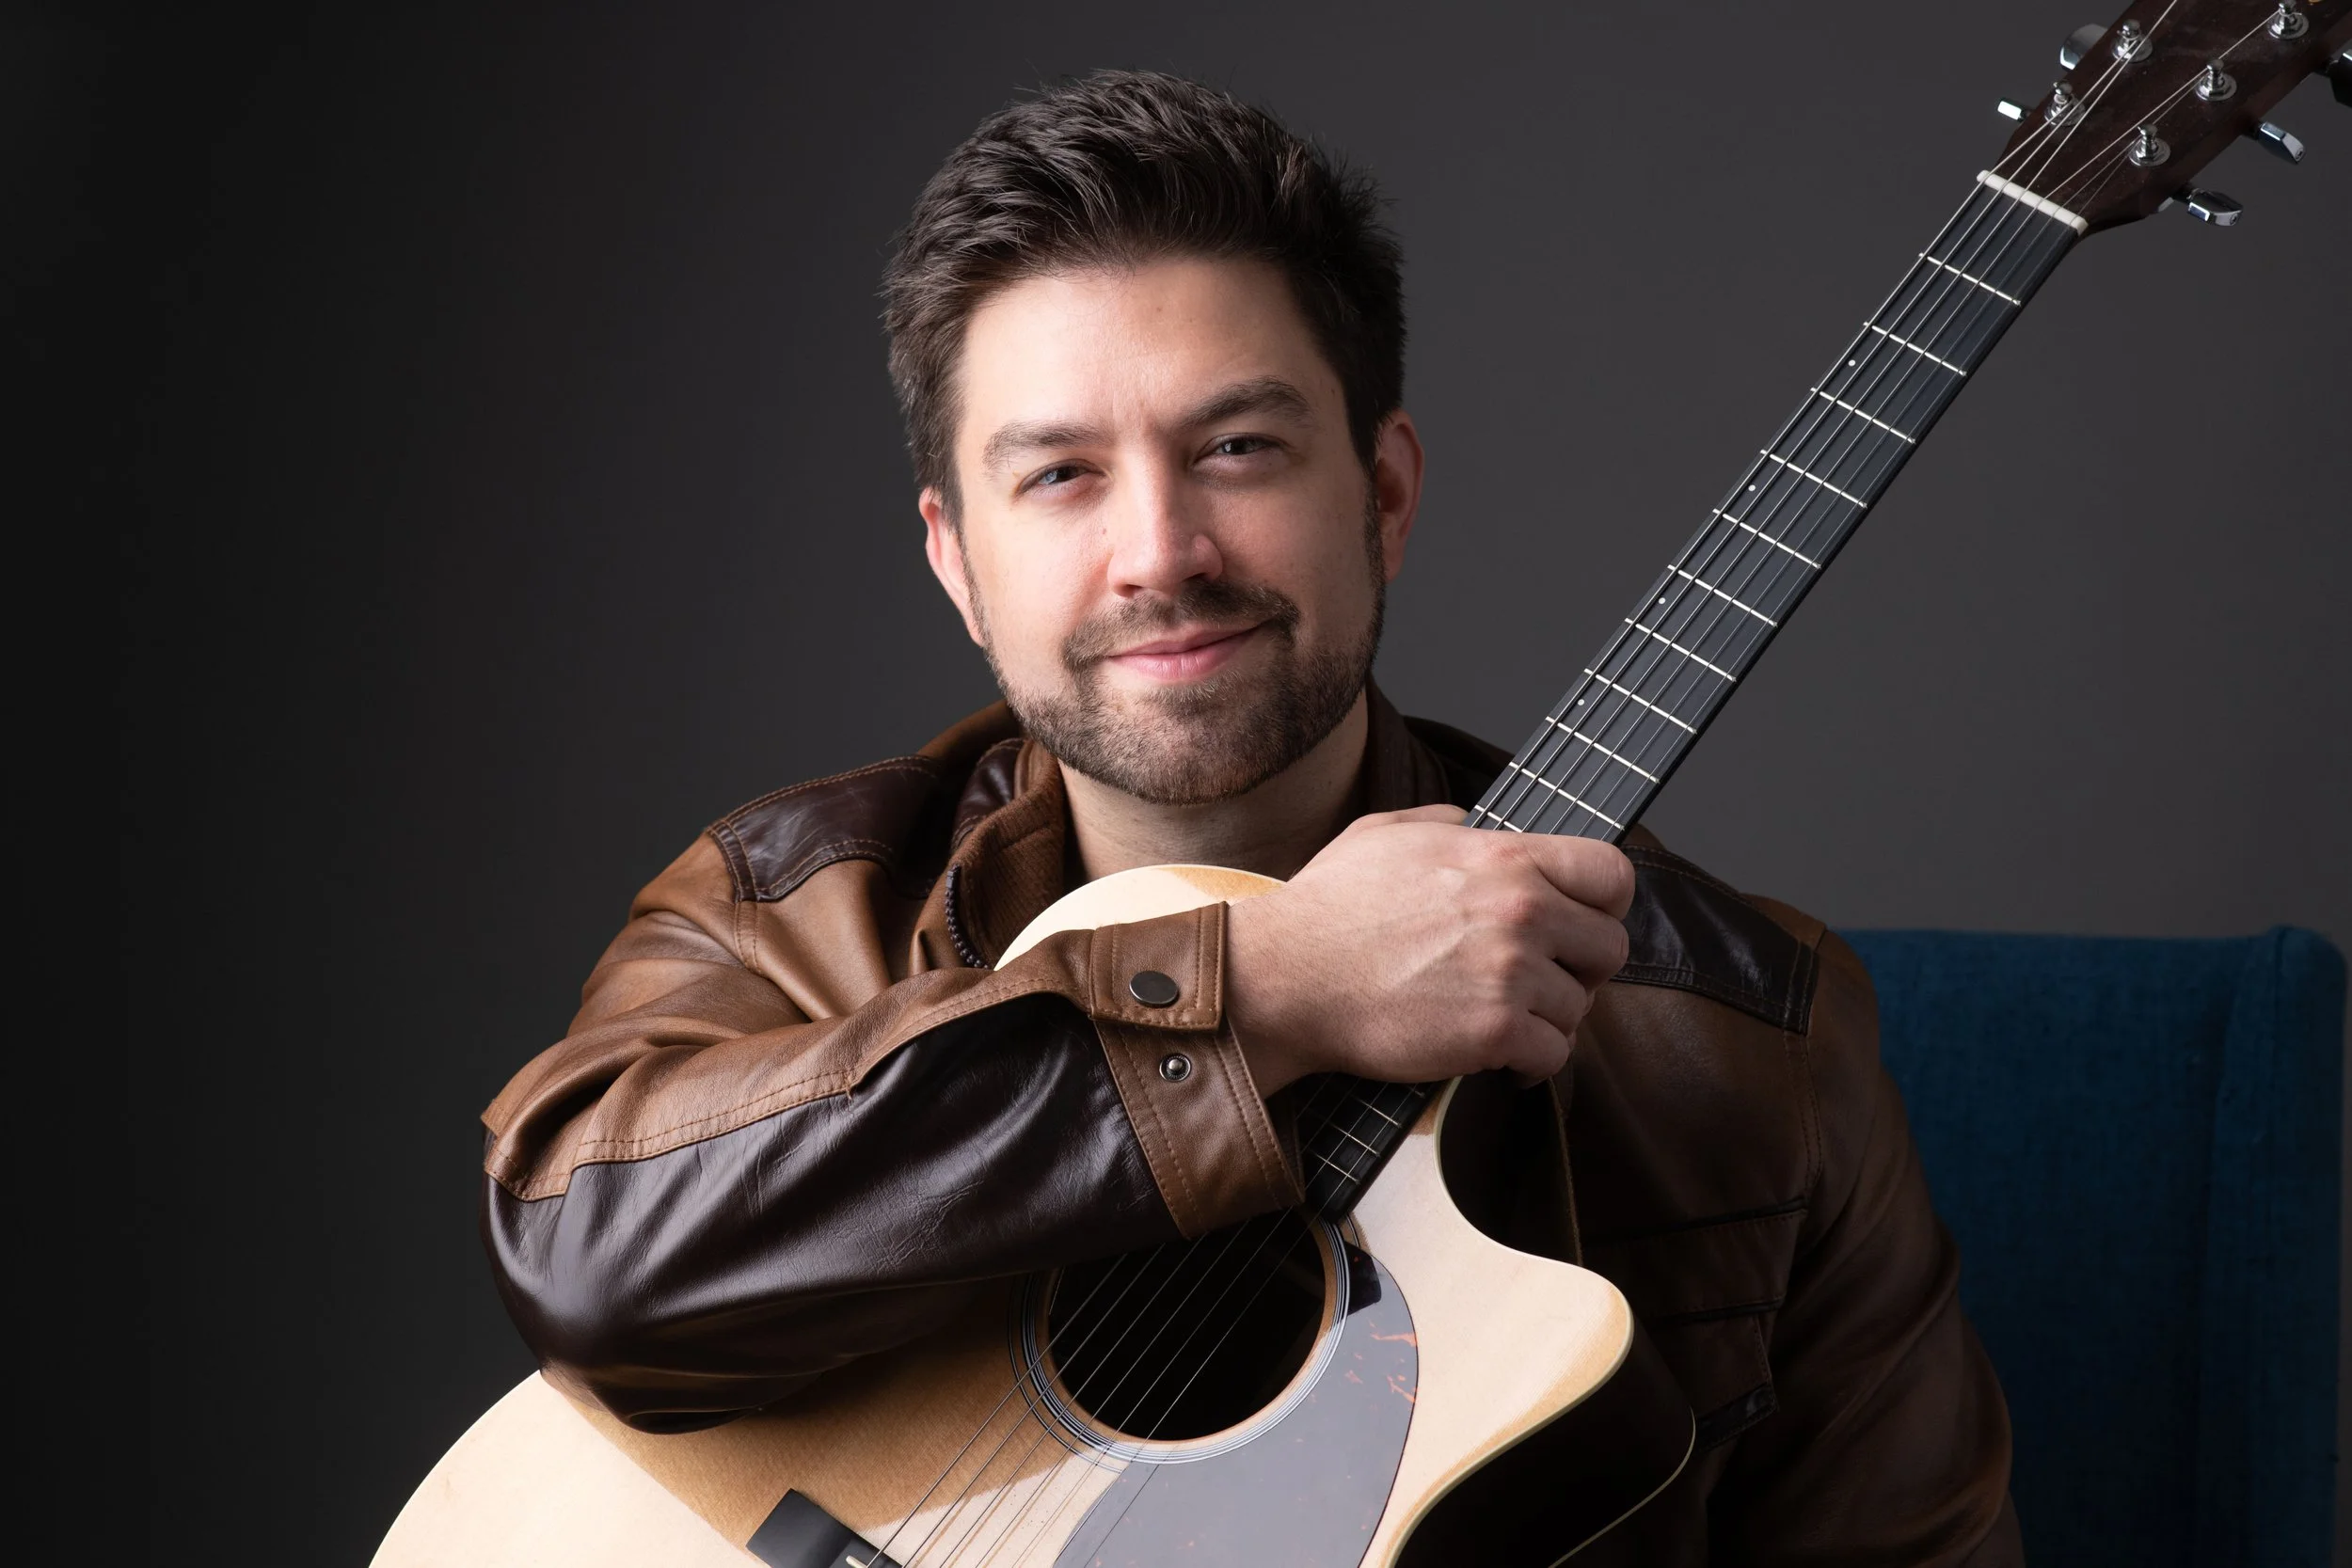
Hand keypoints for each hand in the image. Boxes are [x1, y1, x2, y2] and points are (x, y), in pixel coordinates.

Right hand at [1223, 805, 1634, 1094]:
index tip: (1583, 926)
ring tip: (1508, 1021)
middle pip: (1611, 948)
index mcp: (1504, 857)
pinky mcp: (1493, 1031)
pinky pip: (1554, 1056)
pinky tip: (1504, 1059)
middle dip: (1582, 970)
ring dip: (1549, 1020)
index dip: (1605, 905)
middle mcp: (1520, 910)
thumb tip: (1474, 823)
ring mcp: (1510, 972)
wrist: (1287, 977)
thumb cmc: (1327, 907)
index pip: (1611, 873)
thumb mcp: (1386, 833)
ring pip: (1580, 1008)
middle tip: (1545, 983)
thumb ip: (1446, 820)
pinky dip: (1532, 1065)